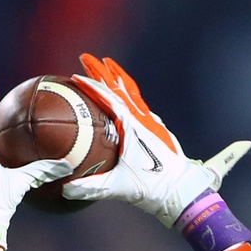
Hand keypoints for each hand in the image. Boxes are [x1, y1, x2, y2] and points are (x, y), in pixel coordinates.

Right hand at [61, 53, 250, 225]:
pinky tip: (127, 101)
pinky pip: (141, 108)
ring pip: (133, 94)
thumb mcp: (119, 188)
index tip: (76, 75)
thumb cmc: (154, 189)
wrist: (184, 192)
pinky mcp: (159, 133)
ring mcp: (153, 125)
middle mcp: (144, 121)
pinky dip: (129, 98)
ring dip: (118, 79)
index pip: (109, 99)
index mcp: (133, 127)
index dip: (92, 86)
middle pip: (120, 88)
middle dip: (102, 71)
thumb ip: (92, 188)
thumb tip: (66, 191)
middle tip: (86, 57)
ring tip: (108, 68)